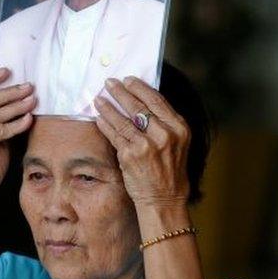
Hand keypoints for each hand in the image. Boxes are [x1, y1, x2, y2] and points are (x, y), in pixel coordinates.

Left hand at [94, 77, 190, 208]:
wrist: (164, 199)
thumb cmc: (169, 170)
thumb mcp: (176, 143)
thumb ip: (163, 123)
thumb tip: (140, 101)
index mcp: (179, 127)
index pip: (157, 100)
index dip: (140, 88)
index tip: (128, 79)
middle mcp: (164, 134)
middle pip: (138, 106)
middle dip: (120, 92)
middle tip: (109, 83)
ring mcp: (147, 144)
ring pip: (123, 119)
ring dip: (108, 106)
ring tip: (98, 98)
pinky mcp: (131, 155)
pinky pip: (114, 134)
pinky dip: (105, 124)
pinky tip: (99, 117)